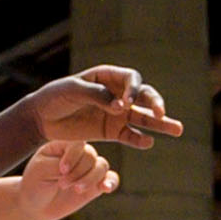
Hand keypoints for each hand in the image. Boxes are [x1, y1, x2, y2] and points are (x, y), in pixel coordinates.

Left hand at [7, 139, 118, 219]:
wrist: (35, 205)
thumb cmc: (35, 183)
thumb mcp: (41, 170)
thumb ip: (60, 164)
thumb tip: (82, 166)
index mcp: (64, 144)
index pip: (78, 143)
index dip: (74, 156)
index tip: (61, 170)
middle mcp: (79, 154)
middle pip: (91, 155)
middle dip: (78, 172)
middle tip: (61, 185)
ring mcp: (89, 169)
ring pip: (102, 166)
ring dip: (90, 179)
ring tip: (76, 190)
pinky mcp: (95, 185)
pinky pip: (111, 179)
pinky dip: (110, 182)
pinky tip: (105, 188)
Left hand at [19, 64, 179, 150]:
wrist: (42, 118)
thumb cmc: (55, 97)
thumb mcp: (72, 91)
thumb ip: (97, 96)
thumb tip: (121, 107)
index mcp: (108, 77)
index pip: (132, 79)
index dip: (133, 89)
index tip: (126, 102)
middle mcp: (118, 94)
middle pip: (144, 96)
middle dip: (155, 103)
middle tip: (160, 113)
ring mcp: (117, 113)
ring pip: (143, 117)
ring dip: (160, 123)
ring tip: (178, 129)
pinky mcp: (112, 131)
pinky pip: (130, 135)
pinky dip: (139, 139)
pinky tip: (148, 143)